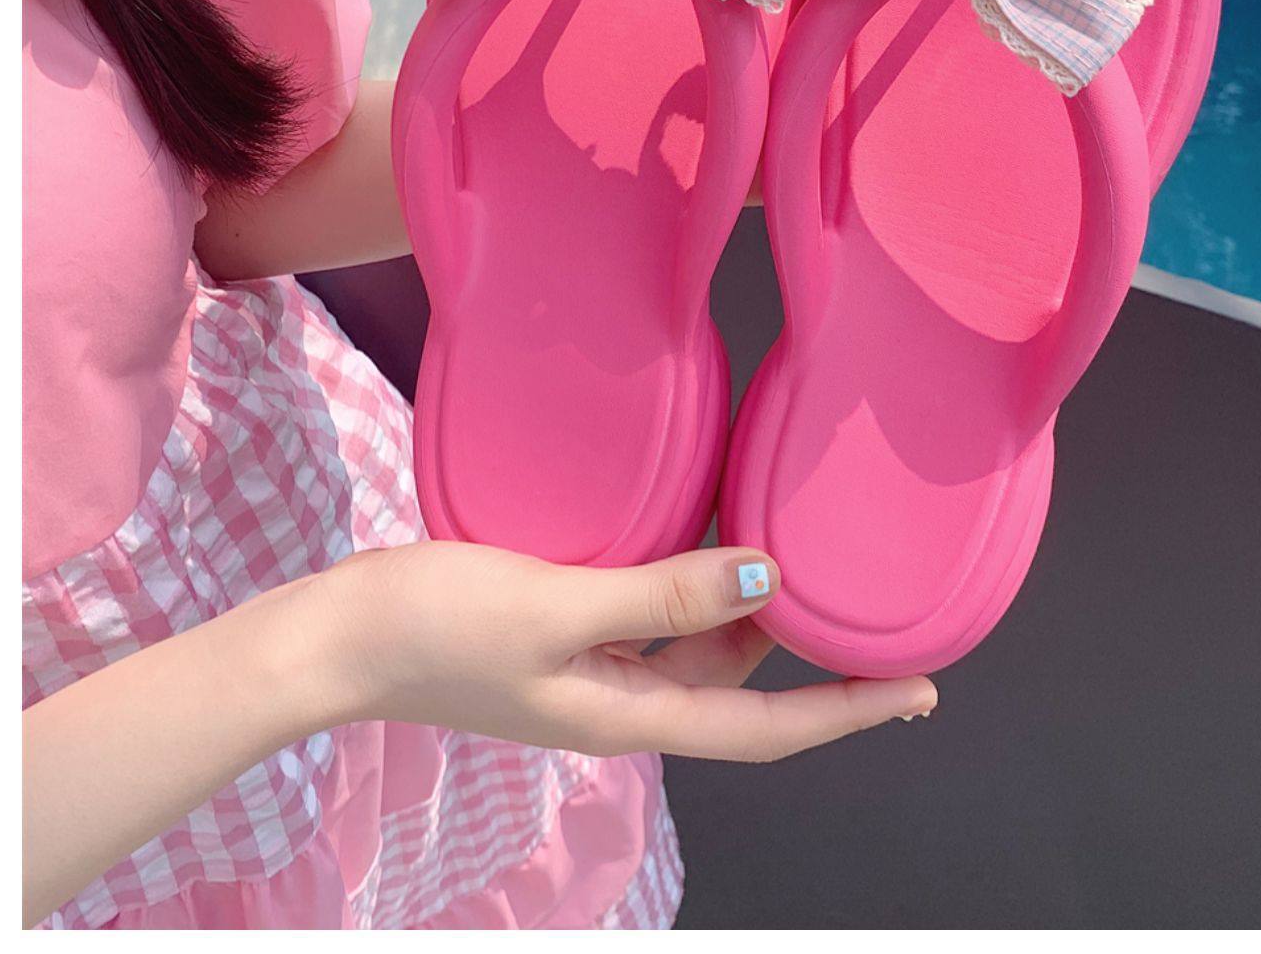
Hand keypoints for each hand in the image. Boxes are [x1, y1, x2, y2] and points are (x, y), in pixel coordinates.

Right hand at [315, 540, 936, 760]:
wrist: (338, 633)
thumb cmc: (438, 625)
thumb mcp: (558, 606)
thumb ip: (664, 596)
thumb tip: (770, 582)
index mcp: (629, 714)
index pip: (765, 727)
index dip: (848, 712)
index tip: (921, 692)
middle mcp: (620, 699)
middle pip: (740, 688)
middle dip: (806, 655)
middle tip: (865, 599)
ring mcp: (588, 668)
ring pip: (697, 648)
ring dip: (746, 609)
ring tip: (794, 546)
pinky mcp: (561, 630)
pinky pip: (651, 615)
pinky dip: (690, 584)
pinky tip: (701, 533)